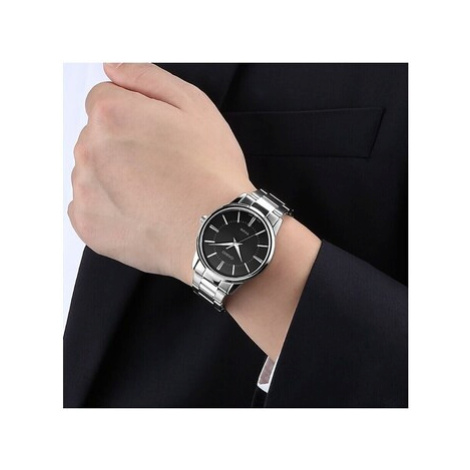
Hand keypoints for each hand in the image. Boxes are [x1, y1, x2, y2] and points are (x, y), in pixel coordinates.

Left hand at [68, 63, 254, 284]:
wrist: (214, 232)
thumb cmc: (211, 172)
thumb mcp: (194, 106)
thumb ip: (147, 77)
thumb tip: (112, 67)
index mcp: (111, 115)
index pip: (104, 98)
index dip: (135, 113)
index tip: (158, 135)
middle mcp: (89, 150)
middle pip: (97, 135)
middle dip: (123, 144)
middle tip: (161, 166)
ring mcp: (86, 191)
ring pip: (92, 170)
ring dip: (114, 175)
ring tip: (153, 192)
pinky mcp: (88, 225)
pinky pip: (89, 205)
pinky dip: (109, 206)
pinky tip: (139, 211)